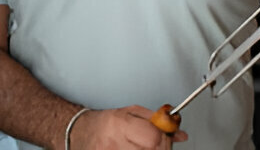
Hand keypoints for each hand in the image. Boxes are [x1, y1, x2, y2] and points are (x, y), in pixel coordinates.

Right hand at [69, 106, 186, 148]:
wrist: (80, 133)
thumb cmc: (106, 123)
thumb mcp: (131, 113)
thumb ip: (156, 122)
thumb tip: (179, 134)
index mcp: (120, 125)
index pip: (153, 139)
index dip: (164, 140)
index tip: (165, 137)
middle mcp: (114, 144)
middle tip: (157, 145)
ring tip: (144, 148)